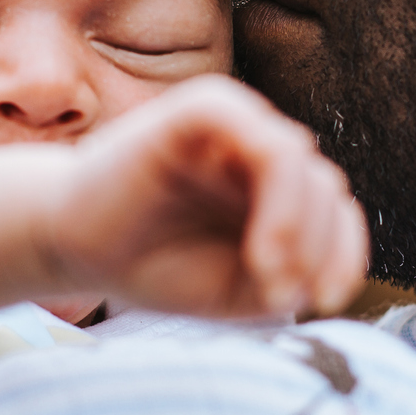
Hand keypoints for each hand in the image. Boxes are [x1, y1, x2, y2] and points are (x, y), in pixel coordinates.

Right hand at [40, 75, 368, 319]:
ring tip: (270, 279)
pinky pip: (261, 134)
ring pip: (302, 161)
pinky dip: (280, 196)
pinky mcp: (200, 112)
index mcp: (276, 188)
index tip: (324, 302)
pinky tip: (263, 253)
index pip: (337, 209)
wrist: (70, 246)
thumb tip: (331, 277)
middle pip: (327, 188)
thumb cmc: (156, 267)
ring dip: (302, 229)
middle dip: (320, 249)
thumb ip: (290, 274)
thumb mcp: (238, 287)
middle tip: (283, 297)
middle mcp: (259, 150)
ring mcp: (231, 127)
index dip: (345, 254)